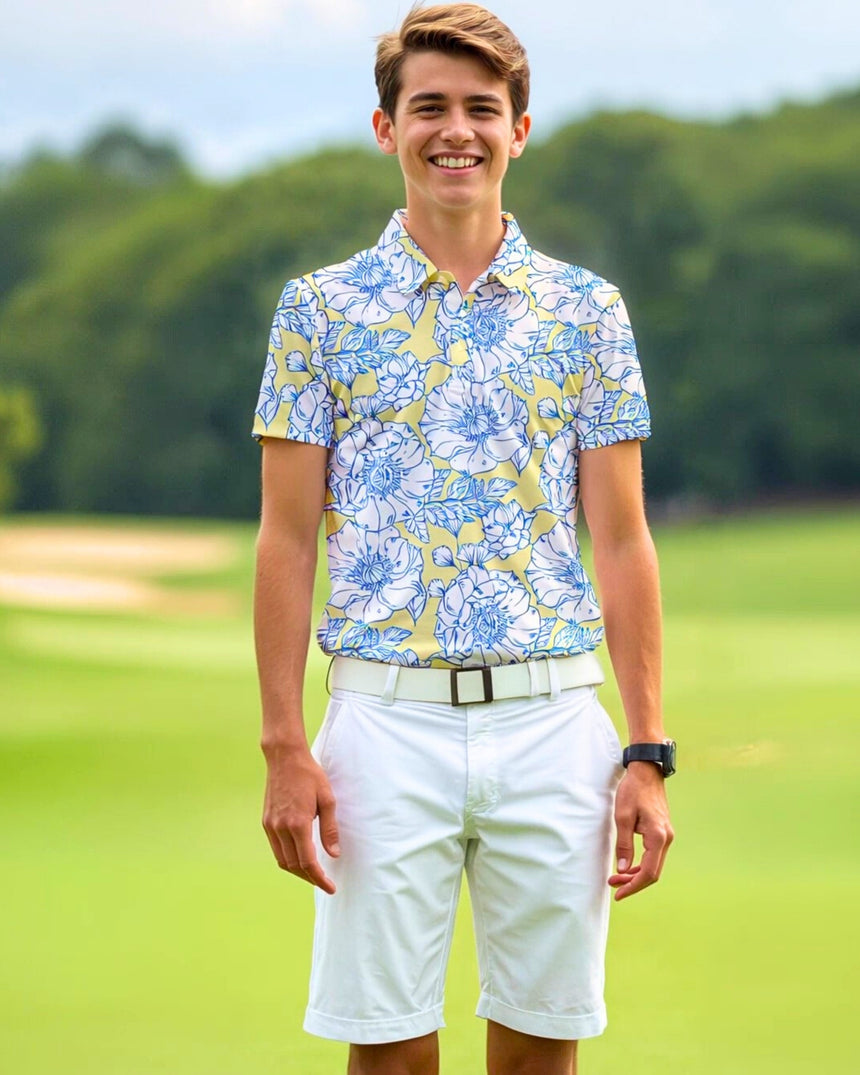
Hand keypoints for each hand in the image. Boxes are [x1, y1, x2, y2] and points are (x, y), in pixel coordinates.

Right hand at [261, 746, 339, 893]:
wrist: (284, 757)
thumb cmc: (309, 775)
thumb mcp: (327, 799)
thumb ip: (330, 829)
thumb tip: (334, 854)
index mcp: (298, 824)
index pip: (308, 862)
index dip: (320, 879)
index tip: (330, 888)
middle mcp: (281, 828)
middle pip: (294, 866)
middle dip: (310, 878)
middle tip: (325, 883)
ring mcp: (271, 825)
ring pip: (282, 860)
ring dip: (298, 871)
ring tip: (313, 874)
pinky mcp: (266, 821)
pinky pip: (276, 848)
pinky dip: (287, 858)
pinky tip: (298, 857)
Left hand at [608, 762, 673, 900]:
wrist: (646, 772)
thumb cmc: (633, 791)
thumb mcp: (622, 817)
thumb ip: (624, 844)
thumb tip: (623, 869)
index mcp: (658, 837)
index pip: (648, 873)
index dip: (633, 886)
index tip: (618, 894)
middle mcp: (666, 839)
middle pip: (653, 872)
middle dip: (633, 883)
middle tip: (613, 886)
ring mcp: (666, 835)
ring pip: (654, 865)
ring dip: (636, 874)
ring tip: (617, 878)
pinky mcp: (662, 832)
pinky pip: (654, 855)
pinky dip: (641, 864)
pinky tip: (628, 866)